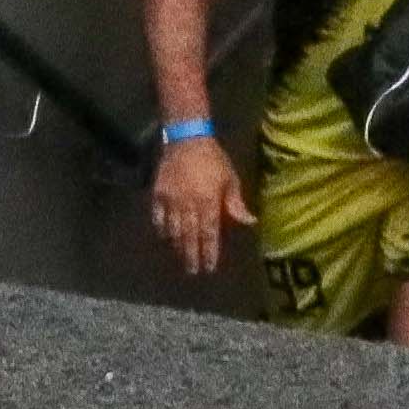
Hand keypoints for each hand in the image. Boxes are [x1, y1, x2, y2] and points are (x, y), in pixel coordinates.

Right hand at [150, 129, 249, 271]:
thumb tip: (250, 222)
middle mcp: (189, 205)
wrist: (186, 138)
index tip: (209, 267)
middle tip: (193, 271)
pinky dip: (161, 229)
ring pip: (173, 230)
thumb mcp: (230, 178)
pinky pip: (158, 217)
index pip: (209, 234)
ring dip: (177, 246)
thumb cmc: (212, 159)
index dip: (209, 252)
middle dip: (192, 255)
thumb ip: (236, 202)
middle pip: (189, 237)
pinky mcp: (158, 194)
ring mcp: (171, 201)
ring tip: (180, 258)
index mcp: (208, 202)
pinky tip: (164, 237)